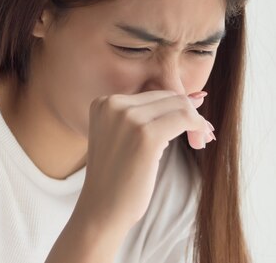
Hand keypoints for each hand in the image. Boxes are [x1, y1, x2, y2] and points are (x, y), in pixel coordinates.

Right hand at [78, 90, 213, 230]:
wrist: (101, 208)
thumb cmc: (116, 177)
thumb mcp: (124, 137)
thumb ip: (152, 115)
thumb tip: (196, 97)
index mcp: (103, 102)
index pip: (153, 94)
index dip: (175, 109)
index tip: (188, 128)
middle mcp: (112, 104)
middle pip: (167, 96)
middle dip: (188, 113)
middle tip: (200, 136)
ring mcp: (128, 118)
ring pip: (179, 105)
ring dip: (196, 121)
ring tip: (200, 141)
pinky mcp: (146, 135)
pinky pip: (185, 118)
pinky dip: (198, 128)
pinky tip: (200, 142)